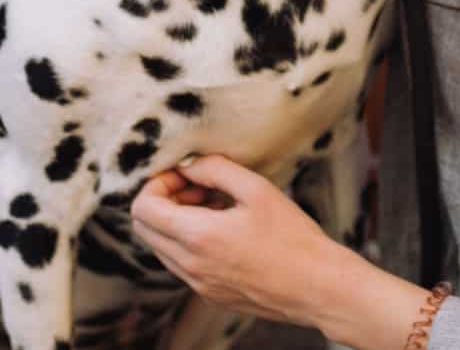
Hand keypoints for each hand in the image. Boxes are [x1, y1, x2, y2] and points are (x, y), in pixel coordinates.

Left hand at [130, 156, 339, 327]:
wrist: (316, 286)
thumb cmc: (293, 237)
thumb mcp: (257, 189)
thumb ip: (216, 170)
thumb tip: (189, 165)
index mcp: (197, 236)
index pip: (143, 208)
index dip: (158, 184)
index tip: (186, 175)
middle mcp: (190, 265)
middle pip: (144, 229)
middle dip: (164, 201)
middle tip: (199, 188)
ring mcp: (198, 284)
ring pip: (161, 248)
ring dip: (177, 222)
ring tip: (216, 207)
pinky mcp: (210, 295)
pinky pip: (181, 265)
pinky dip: (190, 242)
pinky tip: (225, 231)